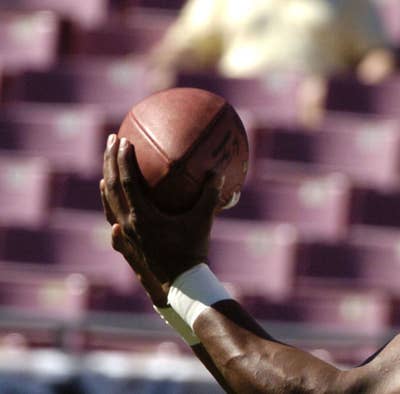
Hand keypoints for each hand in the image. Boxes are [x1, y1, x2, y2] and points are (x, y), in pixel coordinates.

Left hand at [100, 134, 223, 286]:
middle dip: (109, 161)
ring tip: (107, 166)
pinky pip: (112, 217)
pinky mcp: (127, 242)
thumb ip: (210, 196)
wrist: (179, 283)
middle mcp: (127, 223)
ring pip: (108, 202)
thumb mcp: (203, 222)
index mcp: (142, 217)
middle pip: (111, 186)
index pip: (127, 182)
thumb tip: (217, 173)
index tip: (124, 141)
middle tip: (111, 140)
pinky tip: (110, 198)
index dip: (124, 160)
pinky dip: (109, 203)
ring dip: (107, 180)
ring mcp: (124, 234)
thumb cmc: (192, 252)